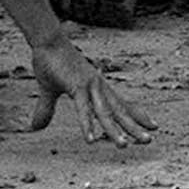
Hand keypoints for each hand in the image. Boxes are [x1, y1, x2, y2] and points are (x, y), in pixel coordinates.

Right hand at [28, 38, 156, 146]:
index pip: (121, 104)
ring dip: (114, 130)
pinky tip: (90, 140)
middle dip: (134, 126)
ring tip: (124, 146)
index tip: (153, 125)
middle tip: (149, 140)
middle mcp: (98, 87)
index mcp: (97, 87)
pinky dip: (87, 124)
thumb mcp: (49, 91)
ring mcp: (89, 86)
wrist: (46, 42)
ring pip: (105, 113)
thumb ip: (47, 110)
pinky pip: (83, 109)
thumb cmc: (51, 63)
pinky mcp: (76, 86)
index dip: (136, 115)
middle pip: (119, 111)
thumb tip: (35, 127)